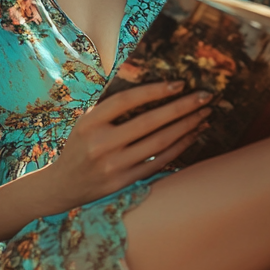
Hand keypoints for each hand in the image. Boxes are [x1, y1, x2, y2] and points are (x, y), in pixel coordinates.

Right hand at [44, 81, 210, 210]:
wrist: (63, 185)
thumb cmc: (80, 145)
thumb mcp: (86, 121)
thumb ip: (112, 107)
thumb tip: (152, 85)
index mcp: (90, 122)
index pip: (127, 100)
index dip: (155, 90)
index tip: (180, 84)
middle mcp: (101, 144)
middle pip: (150, 122)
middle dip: (182, 107)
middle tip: (206, 97)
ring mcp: (114, 166)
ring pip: (159, 142)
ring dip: (187, 127)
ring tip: (205, 115)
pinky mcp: (124, 182)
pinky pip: (159, 161)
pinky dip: (179, 147)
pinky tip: (192, 135)